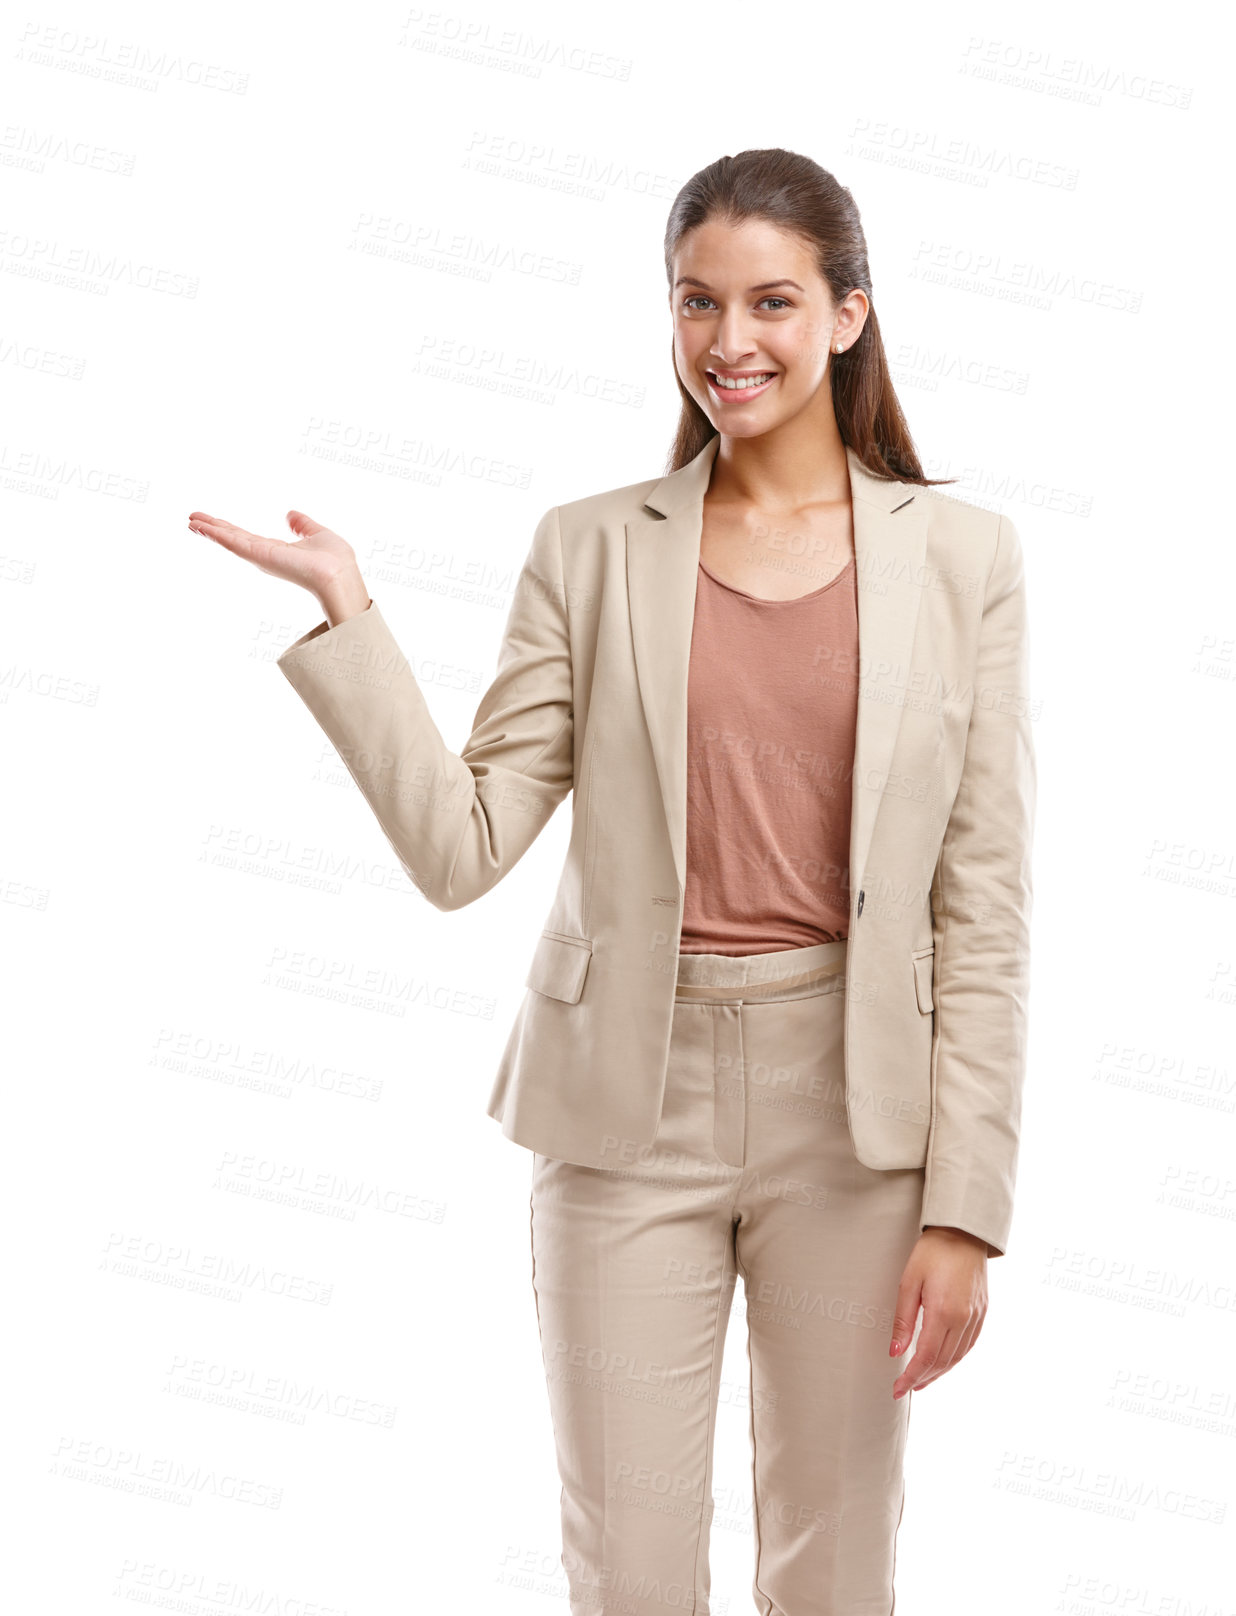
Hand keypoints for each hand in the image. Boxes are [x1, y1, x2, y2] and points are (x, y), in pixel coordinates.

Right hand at [188, 509, 369, 623]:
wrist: (337, 574)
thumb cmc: (335, 560)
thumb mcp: (318, 534)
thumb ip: (303, 525)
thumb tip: (291, 515)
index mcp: (277, 551)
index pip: (248, 538)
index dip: (231, 529)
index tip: (215, 522)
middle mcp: (265, 555)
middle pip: (233, 538)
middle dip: (213, 529)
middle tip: (192, 519)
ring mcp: (259, 556)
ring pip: (229, 540)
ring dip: (209, 530)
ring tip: (190, 520)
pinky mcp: (257, 555)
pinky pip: (231, 541)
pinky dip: (215, 533)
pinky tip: (199, 526)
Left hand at [888, 1227, 988, 1398]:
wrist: (963, 1232)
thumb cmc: (932, 1252)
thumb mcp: (909, 1282)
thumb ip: (903, 1320)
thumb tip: (895, 1352)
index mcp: (943, 1312)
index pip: (926, 1357)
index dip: (911, 1376)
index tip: (898, 1390)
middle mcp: (963, 1319)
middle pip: (943, 1361)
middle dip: (923, 1378)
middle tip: (906, 1388)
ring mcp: (976, 1316)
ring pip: (958, 1356)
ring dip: (940, 1372)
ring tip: (923, 1380)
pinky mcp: (982, 1311)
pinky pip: (969, 1344)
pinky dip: (955, 1358)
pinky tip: (944, 1362)